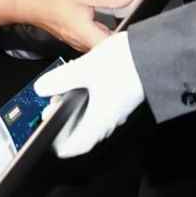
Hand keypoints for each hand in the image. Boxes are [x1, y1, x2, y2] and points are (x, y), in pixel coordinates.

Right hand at [0, 0, 135, 51]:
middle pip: (113, 47)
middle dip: (127, 35)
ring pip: (104, 42)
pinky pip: (95, 36)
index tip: (144, 32)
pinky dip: (104, 28)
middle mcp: (84, 44)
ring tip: (128, 19)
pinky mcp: (76, 35)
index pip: (118, 50)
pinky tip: (108, 17)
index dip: (133, 42)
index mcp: (88, 36)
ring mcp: (79, 41)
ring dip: (116, 32)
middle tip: (139, 23)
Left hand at [34, 31, 144, 156]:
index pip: (78, 145)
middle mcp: (110, 118)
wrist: (154, 51)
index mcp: (100, 118)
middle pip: (82, 130)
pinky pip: (99, 105)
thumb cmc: (125, 63)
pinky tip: (80, 82)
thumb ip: (60, 80)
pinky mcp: (122, 96)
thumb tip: (41, 88)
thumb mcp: (84, 69)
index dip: (61, 145)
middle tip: (49, 107)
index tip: (49, 138)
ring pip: (91, 116)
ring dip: (74, 108)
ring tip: (61, 91)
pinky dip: (85, 99)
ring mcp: (118, 108)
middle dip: (63, 121)